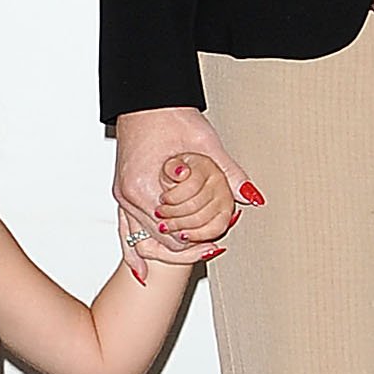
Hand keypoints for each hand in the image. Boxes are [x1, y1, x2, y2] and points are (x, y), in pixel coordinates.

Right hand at [113, 106, 252, 281]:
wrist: (147, 101)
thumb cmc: (170, 117)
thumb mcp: (206, 145)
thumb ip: (228, 174)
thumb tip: (251, 196)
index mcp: (145, 186)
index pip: (174, 233)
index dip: (198, 239)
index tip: (218, 241)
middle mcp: (129, 196)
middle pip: (159, 242)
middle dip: (186, 247)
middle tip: (213, 248)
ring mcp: (122, 197)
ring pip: (142, 242)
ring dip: (166, 252)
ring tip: (194, 255)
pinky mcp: (123, 193)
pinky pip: (125, 232)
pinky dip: (134, 253)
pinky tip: (142, 272)